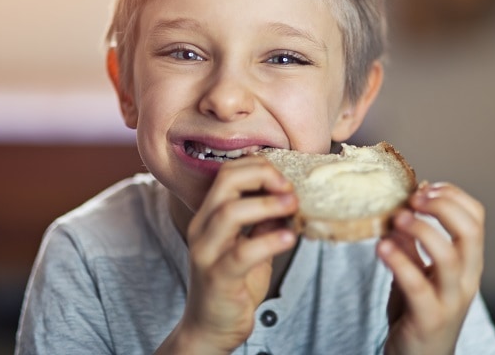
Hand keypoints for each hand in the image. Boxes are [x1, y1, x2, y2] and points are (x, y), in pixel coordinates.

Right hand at [161, 157, 297, 354]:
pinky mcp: (217, 278)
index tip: (286, 179)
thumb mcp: (251, 244)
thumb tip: (291, 197)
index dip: (260, 167)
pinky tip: (290, 238)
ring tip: (293, 206)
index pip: (228, 172)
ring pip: (230, 212)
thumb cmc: (233, 284)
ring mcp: (206, 253)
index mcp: (209, 215)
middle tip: (290, 188)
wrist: (211, 328)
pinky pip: (242, 252)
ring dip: (267, 204)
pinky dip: (269, 241)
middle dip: (263, 175)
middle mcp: (202, 228)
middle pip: (226, 181)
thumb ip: (265, 221)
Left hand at [378, 182, 484, 354]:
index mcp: (468, 264)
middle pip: (470, 231)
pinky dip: (399, 261)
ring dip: (420, 229)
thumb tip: (403, 206)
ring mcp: (450, 300)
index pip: (476, 218)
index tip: (425, 187)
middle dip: (442, 206)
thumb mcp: (418, 271)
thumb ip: (413, 243)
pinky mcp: (429, 318)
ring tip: (396, 219)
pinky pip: (418, 285)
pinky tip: (381, 247)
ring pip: (449, 257)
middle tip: (413, 198)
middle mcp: (466, 280)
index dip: (453, 195)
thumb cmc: (417, 313)